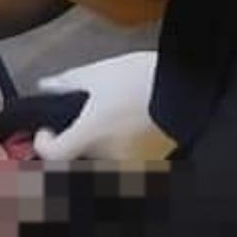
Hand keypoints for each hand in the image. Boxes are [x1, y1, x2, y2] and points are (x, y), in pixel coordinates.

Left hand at [31, 52, 175, 160]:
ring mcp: (132, 161)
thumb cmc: (144, 77)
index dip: (44, 144)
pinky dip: (117, 148)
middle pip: (77, 158)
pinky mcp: (151, 162)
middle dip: (71, 145)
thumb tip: (45, 86)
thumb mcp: (98, 73)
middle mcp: (109, 153)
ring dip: (95, 147)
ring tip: (106, 121)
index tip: (48, 130)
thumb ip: (66, 83)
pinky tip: (124, 128)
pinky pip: (123, 160)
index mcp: (92, 133)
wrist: (191, 86)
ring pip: (100, 160)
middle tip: (74, 125)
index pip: (54, 154)